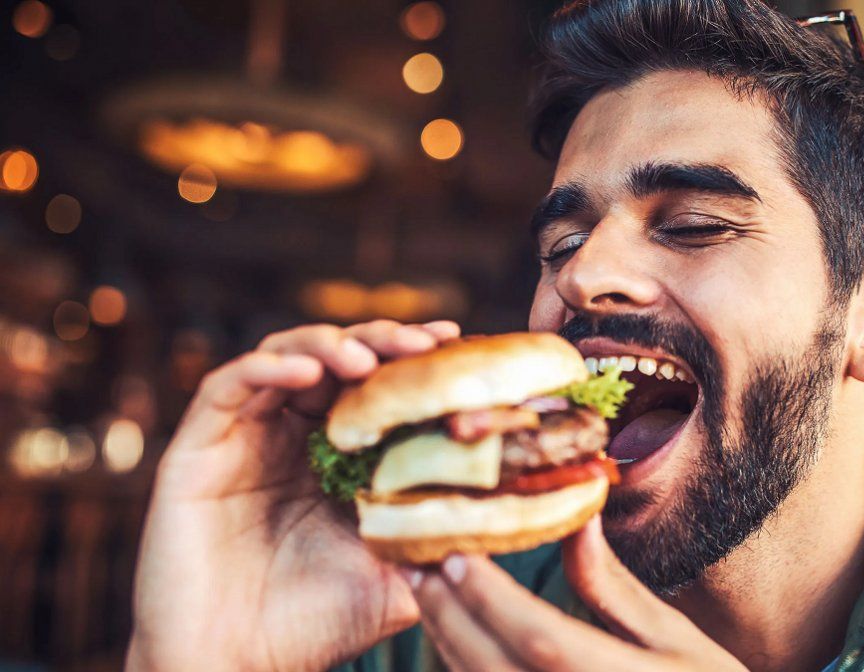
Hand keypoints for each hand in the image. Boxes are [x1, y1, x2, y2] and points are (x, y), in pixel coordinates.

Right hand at [127, 320, 460, 671]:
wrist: (233, 668)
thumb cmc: (313, 628)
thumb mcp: (395, 577)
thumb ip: (436, 540)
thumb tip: (504, 511)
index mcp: (335, 457)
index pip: (376, 387)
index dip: (412, 361)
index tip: (457, 342)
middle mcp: (289, 437)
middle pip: (336, 359)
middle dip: (382, 342)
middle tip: (423, 344)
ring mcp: (243, 438)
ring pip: (284, 357)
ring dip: (329, 346)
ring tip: (368, 360)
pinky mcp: (197, 447)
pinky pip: (228, 385)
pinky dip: (267, 368)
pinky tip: (307, 373)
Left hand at [411, 516, 747, 670]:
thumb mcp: (676, 640)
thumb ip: (615, 588)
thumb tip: (577, 518)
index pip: (541, 639)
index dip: (491, 598)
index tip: (456, 553)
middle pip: (493, 669)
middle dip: (449, 614)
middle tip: (415, 563)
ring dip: (446, 642)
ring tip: (427, 593)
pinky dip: (463, 671)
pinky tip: (454, 639)